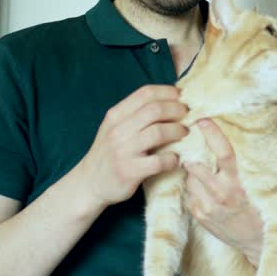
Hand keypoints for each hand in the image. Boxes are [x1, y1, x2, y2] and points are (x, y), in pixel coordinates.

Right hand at [75, 85, 185, 208]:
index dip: (168, 92)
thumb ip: (135, 115)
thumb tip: (169, 101)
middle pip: (155, 110)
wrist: (89, 183)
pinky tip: (176, 159)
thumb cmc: (108, 153)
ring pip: (158, 132)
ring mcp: (123, 151)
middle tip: (187, 115)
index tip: (181, 97)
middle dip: (177, 110)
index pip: (145, 94)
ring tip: (184, 134)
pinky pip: (158, 161)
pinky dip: (172, 159)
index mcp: (115, 115)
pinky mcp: (129, 171)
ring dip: (177, 131)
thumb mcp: (114, 128)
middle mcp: (118, 130)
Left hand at [184, 119, 263, 262]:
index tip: (203, 120)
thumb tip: (245, 134)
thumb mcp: (262, 184)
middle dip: (191, 151)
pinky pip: (189, 193)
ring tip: (201, 167)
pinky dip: (193, 186)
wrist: (260, 243)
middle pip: (196, 163)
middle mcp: (222, 193)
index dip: (212, 134)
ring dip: (192, 170)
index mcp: (240, 182)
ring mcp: (208, 206)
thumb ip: (250, 163)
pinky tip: (204, 187)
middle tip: (190, 140)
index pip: (223, 152)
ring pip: (189, 177)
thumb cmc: (264, 207)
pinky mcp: (200, 216)